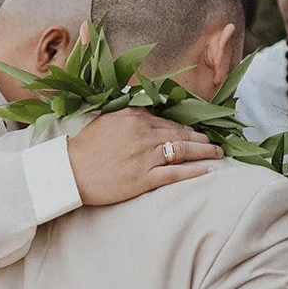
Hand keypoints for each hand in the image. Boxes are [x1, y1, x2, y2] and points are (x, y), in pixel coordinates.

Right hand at [67, 108, 222, 205]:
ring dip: (204, 151)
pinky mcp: (143, 178)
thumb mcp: (108, 118)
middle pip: (181, 134)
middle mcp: (143, 133)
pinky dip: (194, 171)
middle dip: (201, 138)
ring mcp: (145, 156)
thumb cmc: (86, 146)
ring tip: (218, 153)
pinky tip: (208, 170)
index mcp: (135, 116)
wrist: (69, 171)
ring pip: (183, 151)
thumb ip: (131, 112)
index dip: (186, 127)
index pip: (169, 120)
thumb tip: (151, 110)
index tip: (198, 130)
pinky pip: (175, 173)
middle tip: (216, 141)